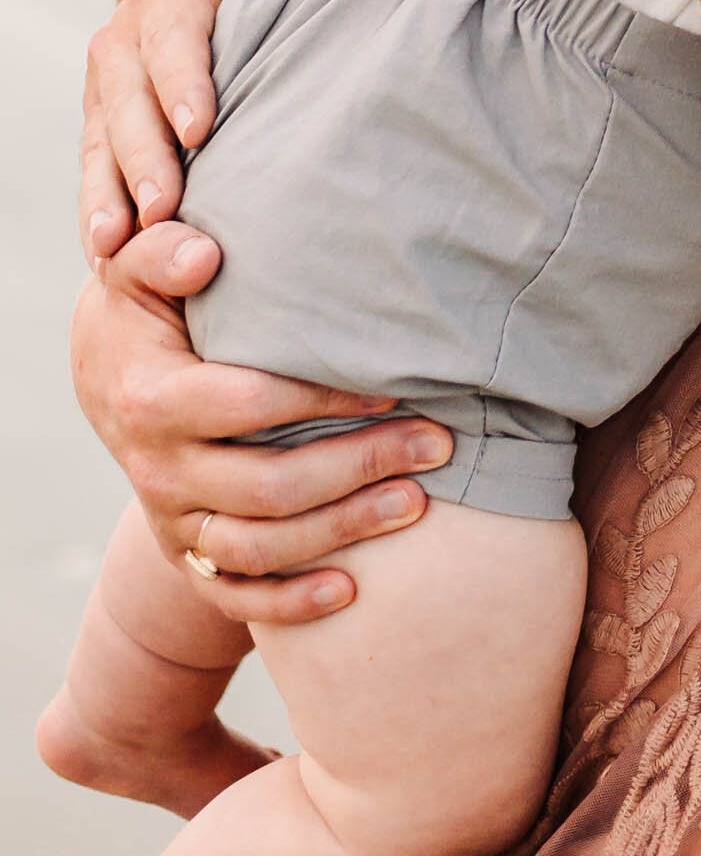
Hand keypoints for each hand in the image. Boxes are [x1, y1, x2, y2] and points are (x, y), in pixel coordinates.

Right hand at [73, 222, 452, 621]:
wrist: (106, 375)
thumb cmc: (144, 307)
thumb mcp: (135, 271)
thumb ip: (163, 251)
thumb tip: (207, 253)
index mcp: (151, 399)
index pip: (248, 406)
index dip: (324, 399)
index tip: (394, 384)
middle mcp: (158, 470)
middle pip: (268, 487)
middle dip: (359, 467)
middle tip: (438, 444)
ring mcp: (171, 519)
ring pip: (261, 546)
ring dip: (344, 531)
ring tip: (419, 504)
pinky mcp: (183, 553)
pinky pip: (234, 595)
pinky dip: (290, 604)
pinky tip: (351, 593)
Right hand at [81, 0, 295, 260]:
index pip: (174, 32)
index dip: (184, 80)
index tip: (201, 129)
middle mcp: (127, 33)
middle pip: (129, 96)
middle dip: (146, 154)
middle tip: (166, 206)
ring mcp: (109, 81)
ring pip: (103, 138)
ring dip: (109, 191)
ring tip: (118, 241)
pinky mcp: (106, 121)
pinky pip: (96, 166)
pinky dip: (98, 207)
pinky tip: (105, 250)